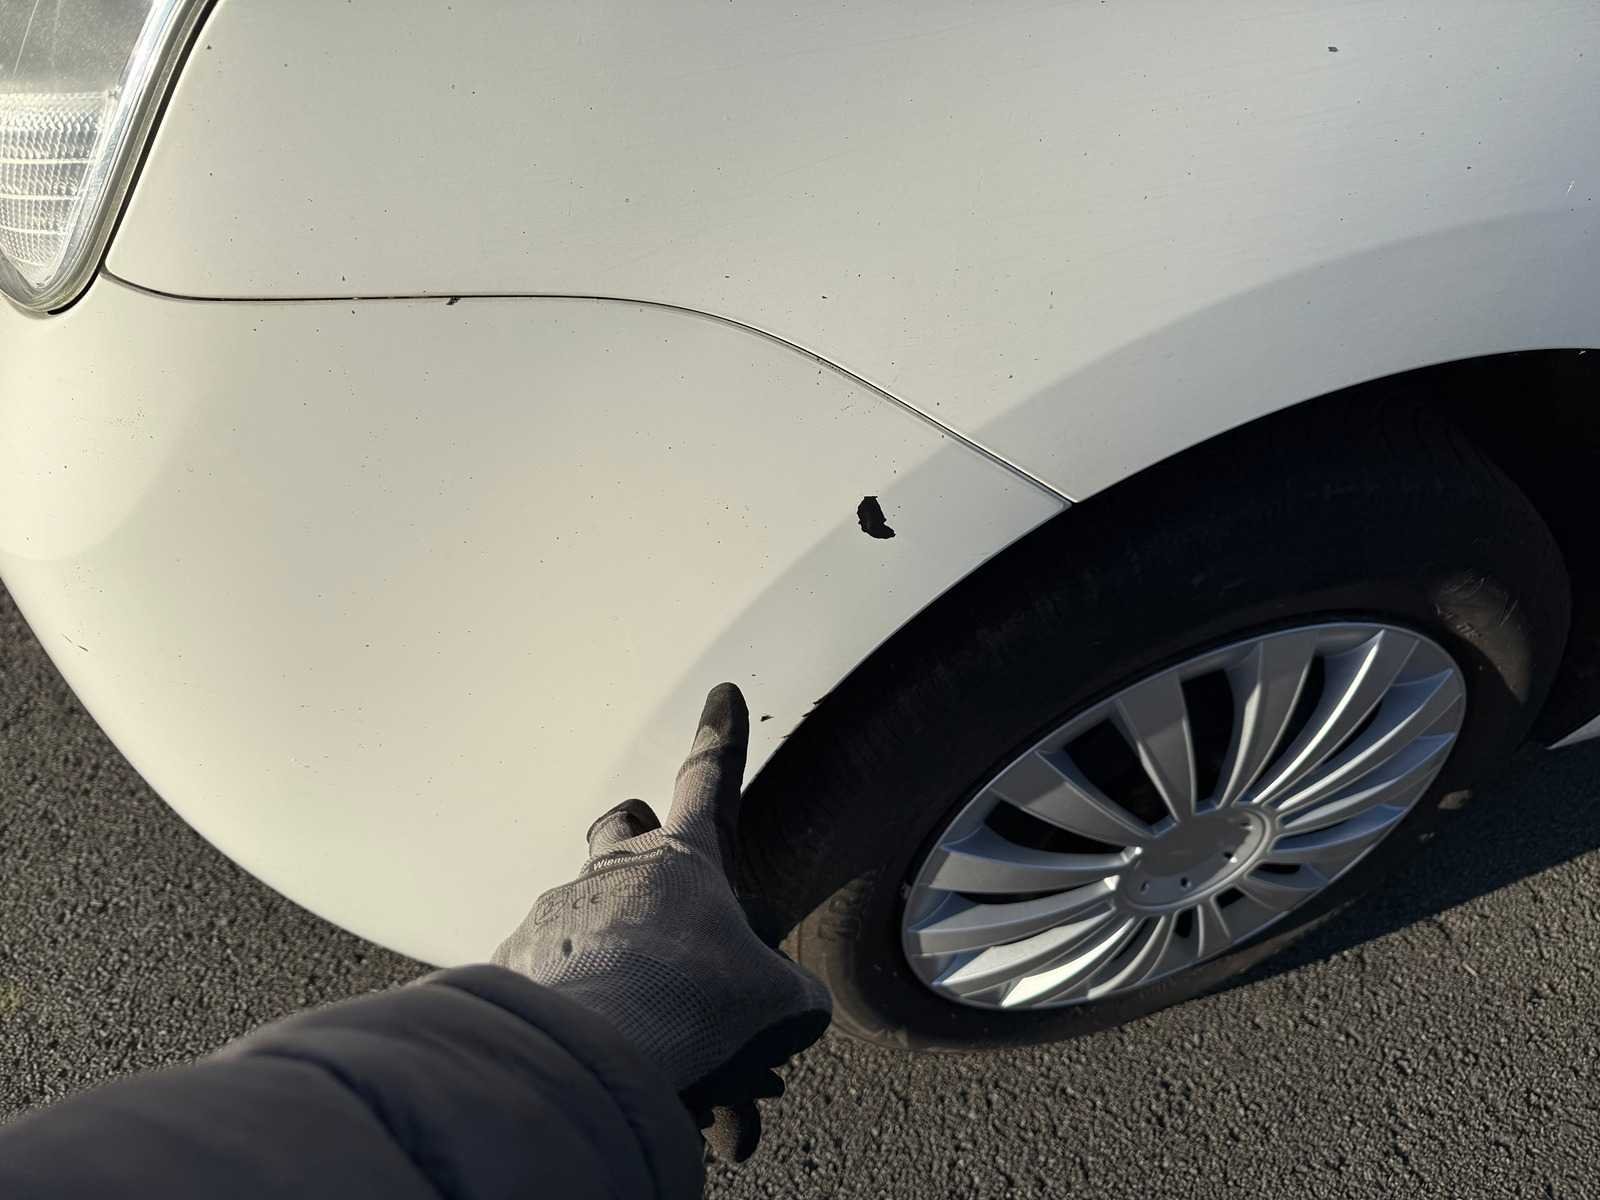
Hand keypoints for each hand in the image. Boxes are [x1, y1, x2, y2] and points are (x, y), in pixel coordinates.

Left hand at [492, 683, 831, 1159]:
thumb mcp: (779, 1005)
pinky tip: (591, 1048)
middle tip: (656, 878)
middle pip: (621, 824)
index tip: (722, 696)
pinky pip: (543, 970)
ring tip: (637, 1021)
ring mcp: (558, 914)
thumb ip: (787, 995)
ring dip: (609, 950)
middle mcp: (615, 872)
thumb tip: (792, 1006)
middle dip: (636, 836)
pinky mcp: (514, 964)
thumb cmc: (697, 1009)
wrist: (596, 1054)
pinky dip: (569, 1001)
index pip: (709, 781)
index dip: (720, 738)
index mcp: (684, 862)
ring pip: (581, 908)